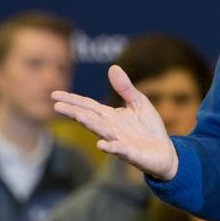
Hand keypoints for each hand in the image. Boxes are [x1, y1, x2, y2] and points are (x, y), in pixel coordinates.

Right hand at [53, 65, 178, 180]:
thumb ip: (125, 88)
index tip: (54, 95)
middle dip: (74, 112)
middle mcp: (110, 128)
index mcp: (110, 116)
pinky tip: (101, 145)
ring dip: (90, 125)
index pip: (87, 106)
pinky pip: (120, 150)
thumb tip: (113, 67)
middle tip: (56, 106)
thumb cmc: (149, 127)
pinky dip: (111, 148)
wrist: (165, 152)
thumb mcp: (138, 102)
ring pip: (102, 132)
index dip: (72, 100)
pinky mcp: (131, 153)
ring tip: (78, 117)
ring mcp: (119, 141)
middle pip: (89, 118)